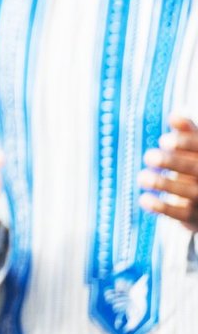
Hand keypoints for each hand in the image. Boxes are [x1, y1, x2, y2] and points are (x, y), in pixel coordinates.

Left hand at [138, 115, 197, 231]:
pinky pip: (179, 214)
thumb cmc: (195, 164)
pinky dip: (161, 207)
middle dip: (172, 163)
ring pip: (188, 193)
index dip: (185, 144)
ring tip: (142, 178)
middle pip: (195, 170)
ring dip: (163, 184)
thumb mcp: (195, 147)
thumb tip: (175, 115)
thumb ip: (187, 131)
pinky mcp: (193, 218)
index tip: (164, 141)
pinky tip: (144, 200)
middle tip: (149, 157)